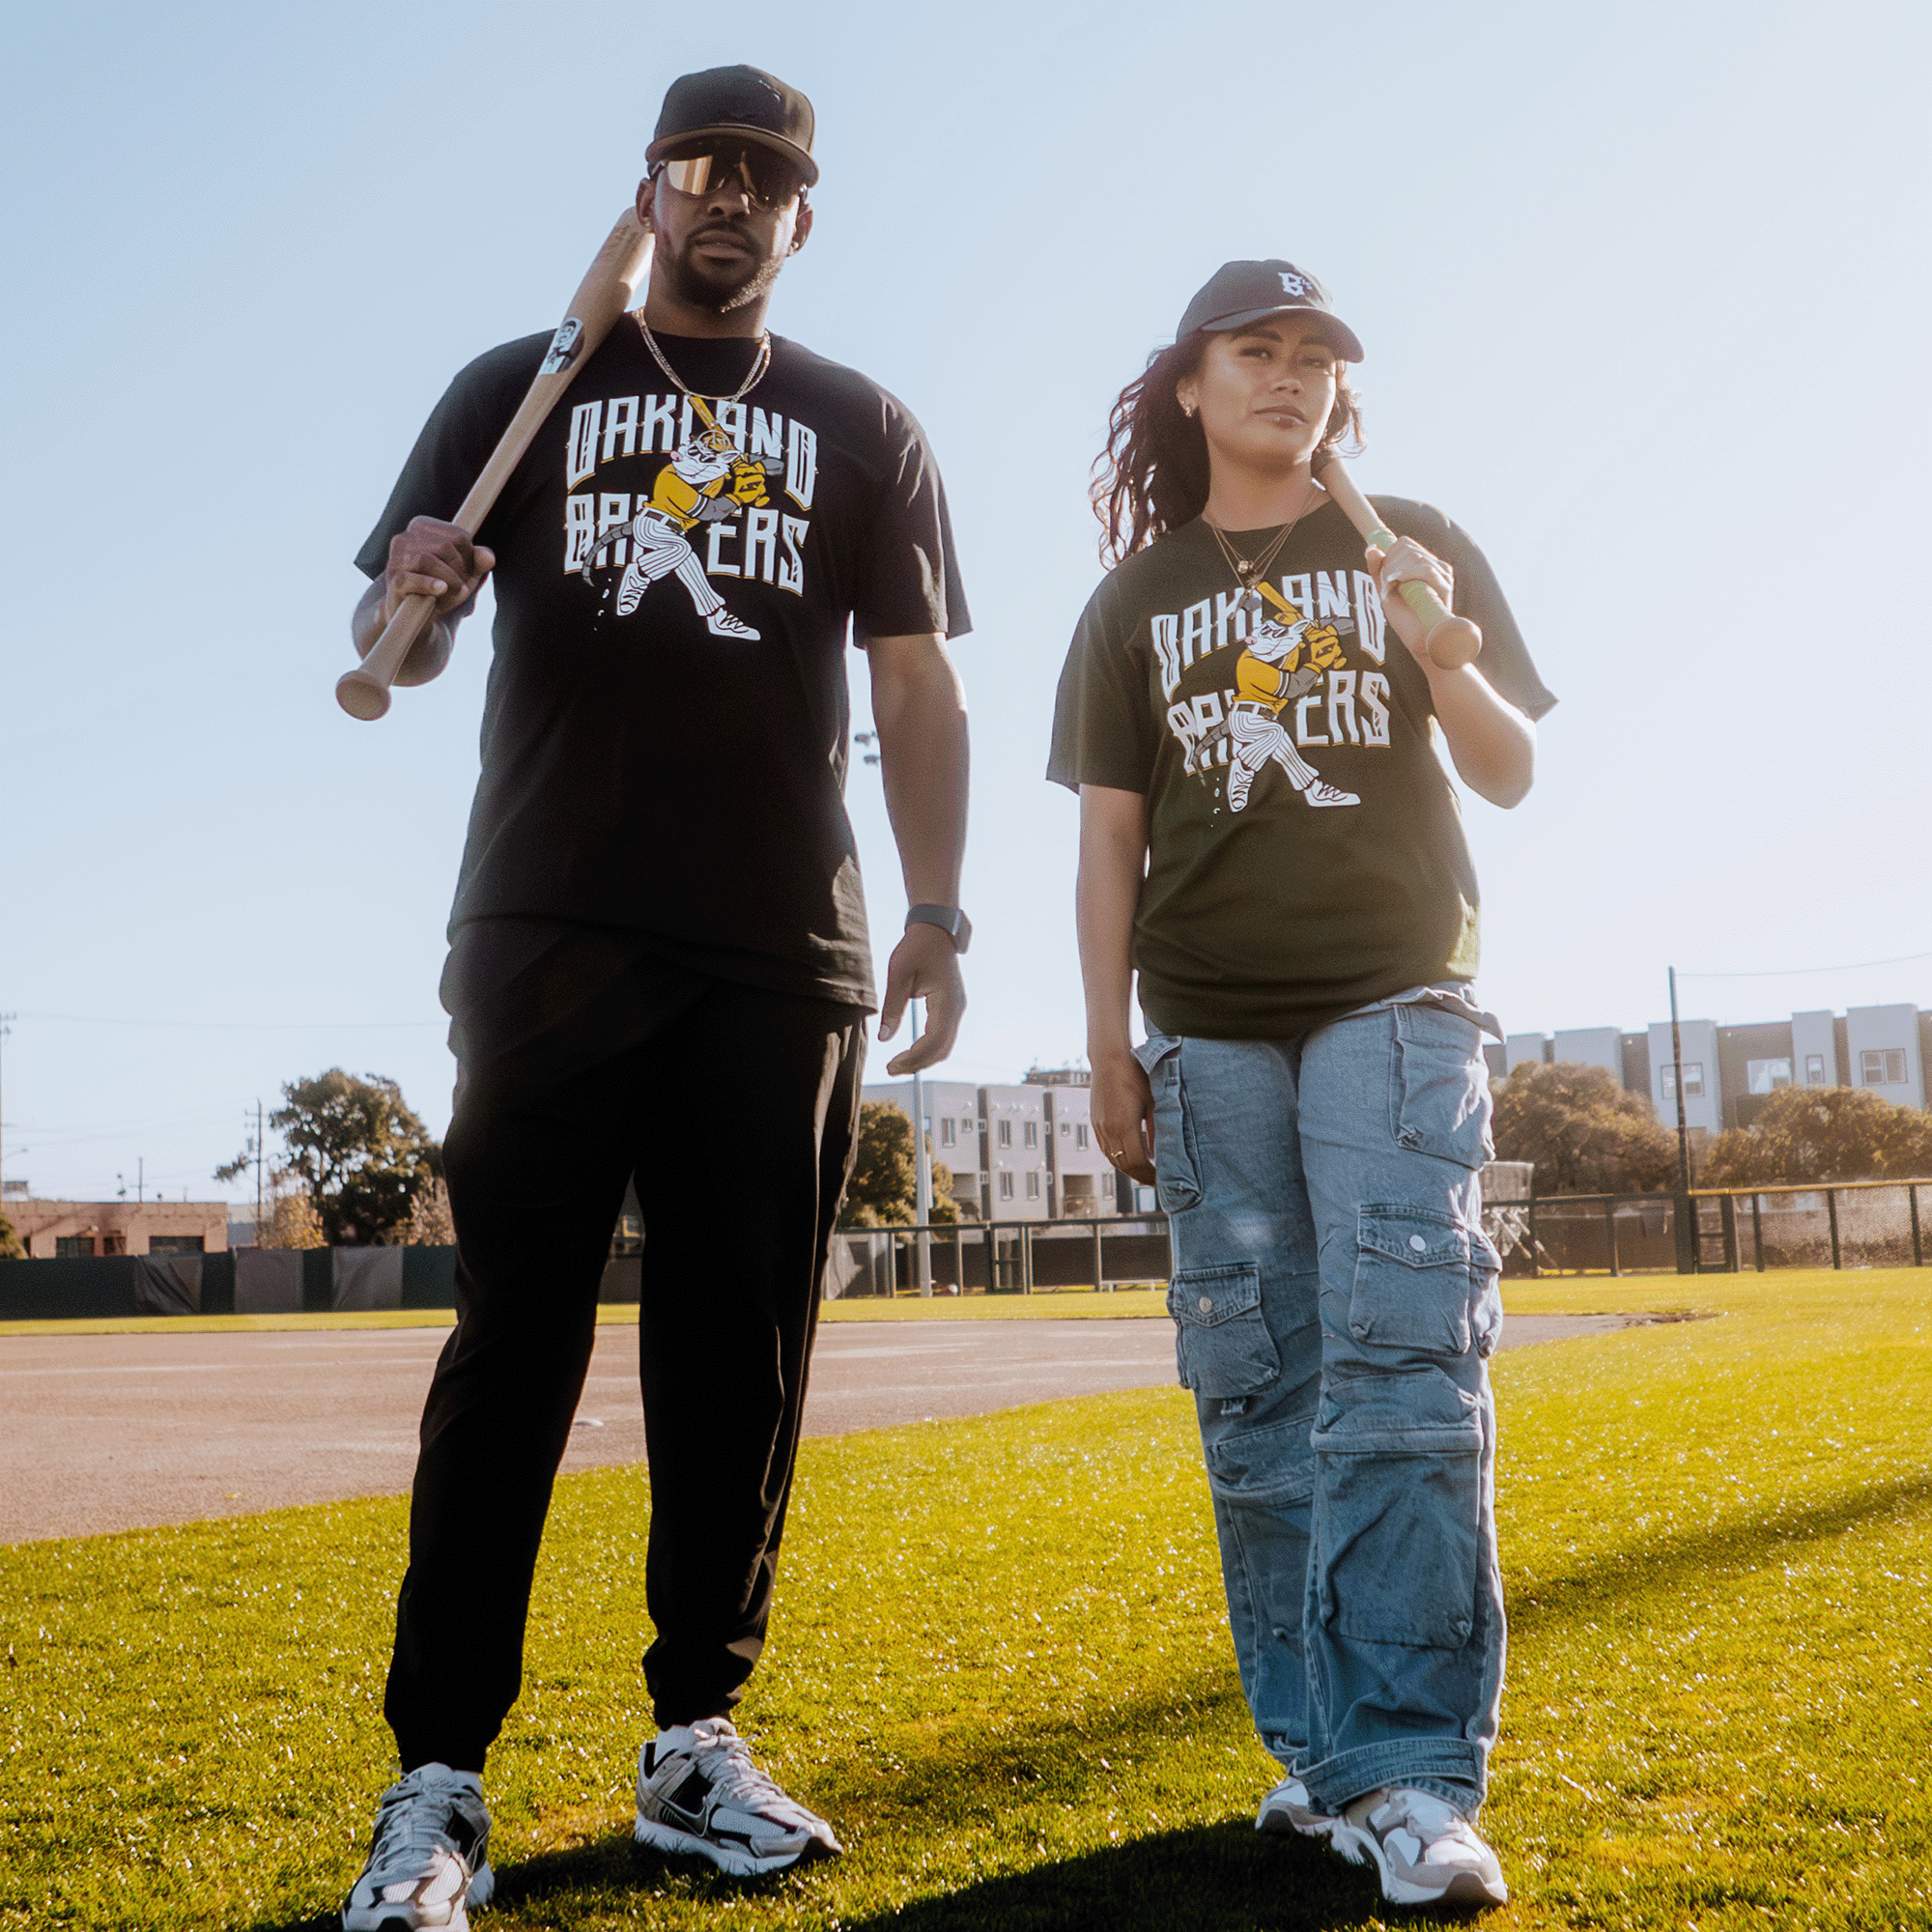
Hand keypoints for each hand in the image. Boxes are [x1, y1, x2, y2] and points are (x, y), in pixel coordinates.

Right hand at [384, 516, 494, 625]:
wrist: (417, 616)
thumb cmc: (442, 588)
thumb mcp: (465, 572)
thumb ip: (478, 561)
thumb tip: (488, 557)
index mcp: (422, 527)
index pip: (458, 535)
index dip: (470, 557)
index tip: (465, 572)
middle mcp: (405, 537)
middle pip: (445, 546)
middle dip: (460, 570)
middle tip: (460, 588)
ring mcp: (396, 559)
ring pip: (429, 560)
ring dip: (450, 580)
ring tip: (455, 593)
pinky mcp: (394, 580)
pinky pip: (411, 578)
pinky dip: (428, 584)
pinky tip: (441, 589)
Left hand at [878, 922, 964, 1074]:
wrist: (935, 931)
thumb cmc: (916, 948)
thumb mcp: (898, 974)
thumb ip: (893, 1006)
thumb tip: (884, 1038)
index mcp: (947, 1002)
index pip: (933, 1041)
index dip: (913, 1058)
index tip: (891, 1065)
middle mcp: (957, 1009)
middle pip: (941, 1049)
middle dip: (917, 1064)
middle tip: (891, 1069)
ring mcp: (957, 1010)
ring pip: (945, 1046)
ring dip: (923, 1059)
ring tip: (898, 1064)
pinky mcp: (952, 1009)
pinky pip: (944, 1037)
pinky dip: (929, 1049)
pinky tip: (910, 1052)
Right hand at [1090, 1047, 1156, 1186]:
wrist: (1109, 1059)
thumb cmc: (1135, 1076)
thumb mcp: (1153, 1102)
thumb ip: (1157, 1129)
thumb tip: (1163, 1153)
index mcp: (1124, 1126)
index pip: (1138, 1162)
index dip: (1150, 1175)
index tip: (1162, 1179)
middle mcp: (1108, 1130)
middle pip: (1124, 1165)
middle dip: (1141, 1176)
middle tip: (1156, 1182)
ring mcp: (1099, 1127)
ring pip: (1113, 1159)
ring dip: (1129, 1169)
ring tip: (1145, 1173)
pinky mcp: (1095, 1123)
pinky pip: (1106, 1149)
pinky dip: (1118, 1158)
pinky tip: (1129, 1157)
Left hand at [1368, 535, 1454, 665]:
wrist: (1419, 640)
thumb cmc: (1404, 618)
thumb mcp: (1385, 590)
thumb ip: (1377, 569)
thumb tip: (1371, 548)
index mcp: (1422, 564)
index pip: (1404, 543)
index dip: (1389, 554)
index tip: (1385, 575)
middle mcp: (1435, 565)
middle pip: (1407, 547)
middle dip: (1391, 564)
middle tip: (1389, 585)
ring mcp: (1442, 573)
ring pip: (1415, 556)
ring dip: (1397, 571)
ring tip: (1394, 588)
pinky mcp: (1445, 584)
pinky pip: (1426, 569)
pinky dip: (1408, 574)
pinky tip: (1400, 583)